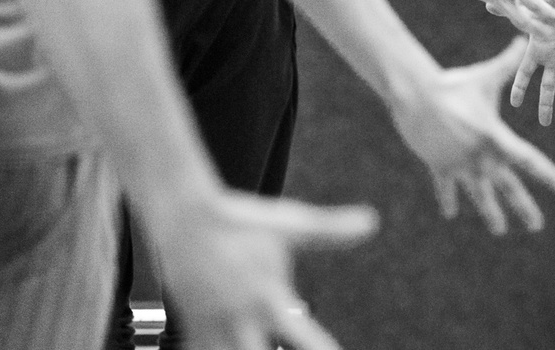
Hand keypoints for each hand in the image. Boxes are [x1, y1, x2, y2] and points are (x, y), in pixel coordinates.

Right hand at [153, 190, 375, 349]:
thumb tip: (371, 222)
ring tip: (265, 344)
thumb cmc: (240, 223)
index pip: (305, 342)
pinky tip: (233, 345)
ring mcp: (213, 331)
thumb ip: (331, 231)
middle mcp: (241, 322)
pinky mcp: (193, 331)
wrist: (183, 218)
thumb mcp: (290, 227)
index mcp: (269, 300)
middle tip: (287, 346)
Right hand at [391, 38, 554, 233]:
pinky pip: (446, 187)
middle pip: (507, 187)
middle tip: (537, 226)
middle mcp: (480, 156)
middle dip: (523, 207)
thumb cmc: (453, 85)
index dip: (546, 174)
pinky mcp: (439, 166)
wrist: (416, 96)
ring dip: (490, 213)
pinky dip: (448, 199)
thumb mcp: (485, 77)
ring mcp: (459, 164)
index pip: (528, 160)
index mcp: (495, 137)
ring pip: (479, 195)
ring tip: (499, 230)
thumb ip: (507, 63)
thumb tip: (524, 38)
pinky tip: (451, 214)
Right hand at [509, 0, 554, 125]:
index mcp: (538, 50)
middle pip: (547, 87)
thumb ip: (515, 10)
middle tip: (544, 124)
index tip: (515, 104)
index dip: (520, 88)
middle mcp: (553, 58)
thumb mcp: (534, 6)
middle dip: (545, 105)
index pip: (525, 73)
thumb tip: (489, 4)